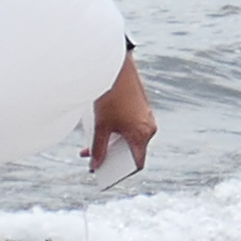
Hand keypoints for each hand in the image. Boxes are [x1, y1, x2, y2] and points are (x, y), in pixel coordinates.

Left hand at [86, 60, 156, 177]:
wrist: (116, 66)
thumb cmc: (111, 96)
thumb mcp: (101, 126)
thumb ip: (98, 148)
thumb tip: (96, 165)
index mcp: (143, 134)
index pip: (137, 162)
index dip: (121, 171)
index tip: (105, 174)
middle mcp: (148, 126)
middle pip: (131, 149)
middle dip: (111, 154)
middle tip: (93, 157)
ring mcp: (145, 116)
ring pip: (129, 136)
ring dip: (112, 141)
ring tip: (92, 140)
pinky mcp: (140, 106)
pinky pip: (129, 124)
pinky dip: (116, 129)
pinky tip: (100, 126)